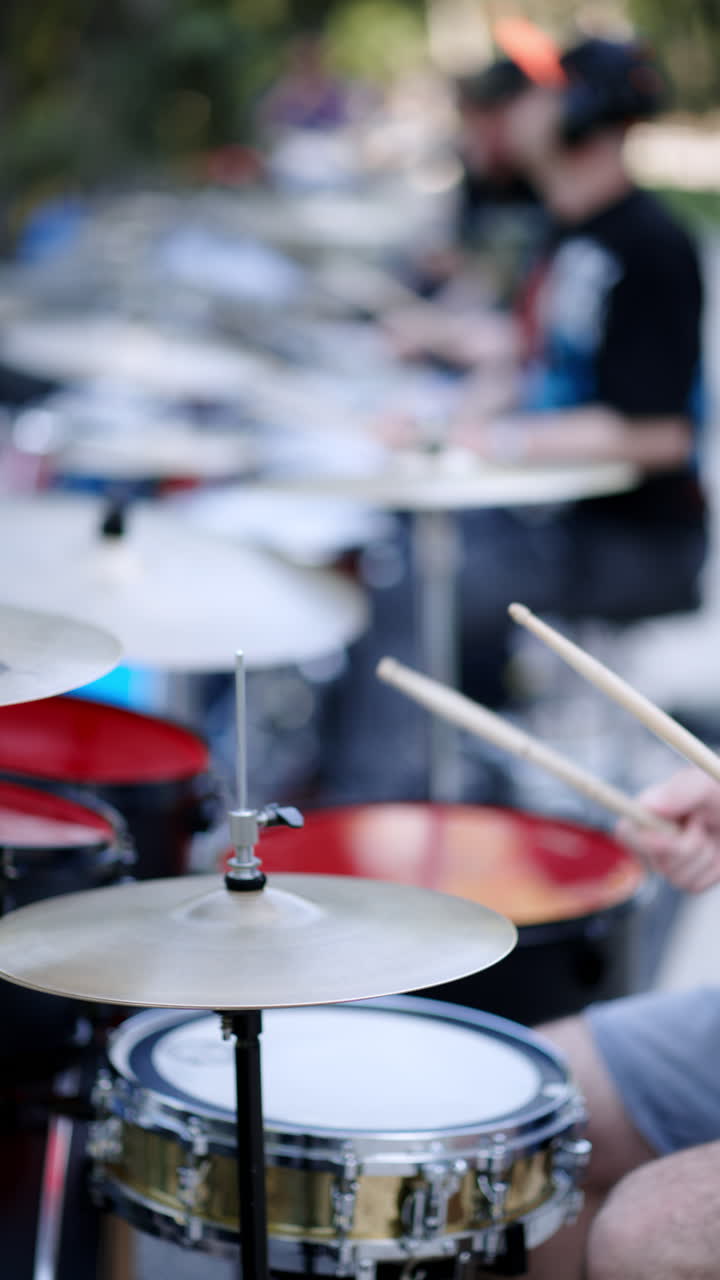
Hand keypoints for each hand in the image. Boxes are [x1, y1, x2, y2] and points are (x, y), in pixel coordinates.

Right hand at [617, 768, 719, 892]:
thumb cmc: (718, 793)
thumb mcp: (704, 786)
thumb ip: (679, 791)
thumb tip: (652, 807)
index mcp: (648, 812)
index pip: (625, 832)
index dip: (643, 840)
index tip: (671, 835)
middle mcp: (653, 839)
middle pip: (654, 861)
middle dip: (686, 846)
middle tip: (702, 823)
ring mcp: (670, 861)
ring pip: (675, 877)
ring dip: (702, 856)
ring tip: (710, 833)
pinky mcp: (688, 878)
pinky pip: (693, 886)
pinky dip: (712, 871)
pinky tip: (716, 852)